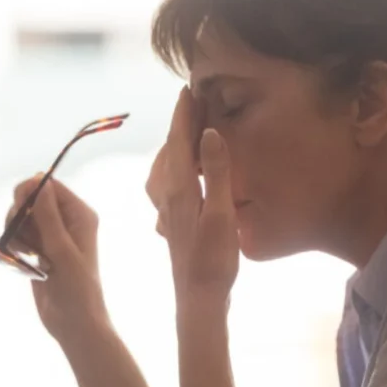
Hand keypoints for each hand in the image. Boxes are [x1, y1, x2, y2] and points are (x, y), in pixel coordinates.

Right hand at [5, 176, 109, 344]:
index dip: (30, 192)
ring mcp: (51, 237)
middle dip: (20, 215)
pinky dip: (14, 246)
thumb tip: (39, 181)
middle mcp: (66, 222)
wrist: (74, 324)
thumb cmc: (77, 289)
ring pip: (21, 219)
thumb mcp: (62, 250)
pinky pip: (19, 237)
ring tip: (25, 255)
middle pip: (31, 200)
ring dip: (15, 233)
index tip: (19, 210)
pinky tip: (21, 262)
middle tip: (20, 237)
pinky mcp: (38, 252)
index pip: (50, 186)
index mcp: (80, 215)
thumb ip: (49, 216)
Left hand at [146, 87, 239, 308]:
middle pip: (170, 149)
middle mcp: (167, 194)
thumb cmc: (213, 261)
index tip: (189, 88)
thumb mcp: (221, 214)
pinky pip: (167, 182)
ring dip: (176, 144)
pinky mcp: (172, 221)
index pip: (179, 140)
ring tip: (189, 130)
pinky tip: (183, 172)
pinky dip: (174, 166)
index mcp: (179, 188)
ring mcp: (167, 209)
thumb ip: (217, 173)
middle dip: (180, 123)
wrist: (198, 298)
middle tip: (194, 101)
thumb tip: (210, 133)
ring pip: (165, 166)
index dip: (184, 113)